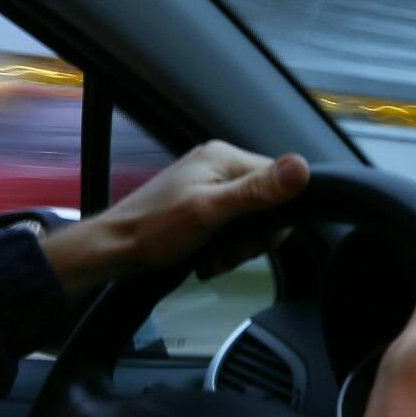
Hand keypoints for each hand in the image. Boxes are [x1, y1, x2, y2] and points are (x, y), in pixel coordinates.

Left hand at [40, 141, 309, 298]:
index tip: (249, 241)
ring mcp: (208, 187)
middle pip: (266, 206)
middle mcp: (218, 167)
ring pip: (249, 223)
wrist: (113, 251)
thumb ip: (256, 191)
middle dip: (250, 238)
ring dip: (234, 249)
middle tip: (225, 253)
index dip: (273, 219)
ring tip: (209, 258)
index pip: (279, 183)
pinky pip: (230, 230)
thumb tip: (302, 167)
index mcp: (224, 157)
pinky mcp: (200, 208)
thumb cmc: (154, 231)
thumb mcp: (210, 212)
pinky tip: (204, 259)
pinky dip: (221, 250)